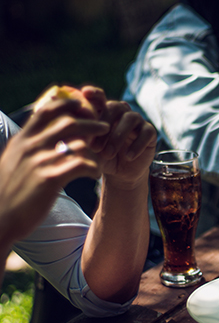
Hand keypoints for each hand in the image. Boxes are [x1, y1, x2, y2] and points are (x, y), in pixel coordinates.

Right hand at [0, 99, 108, 245]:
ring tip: (100, 158)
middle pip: (69, 123)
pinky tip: (95, 175)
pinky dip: (94, 169)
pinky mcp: (50, 179)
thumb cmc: (9, 192)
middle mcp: (31, 147)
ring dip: (95, 150)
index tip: (82, 104)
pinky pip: (82, 165)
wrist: (0, 218)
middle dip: (91, 123)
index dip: (67, 104)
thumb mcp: (12, 161)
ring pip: (80, 145)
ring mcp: (40, 162)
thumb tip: (41, 135)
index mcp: (22, 140)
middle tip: (105, 127)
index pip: (46, 110)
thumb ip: (27, 147)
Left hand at [87, 93, 156, 188]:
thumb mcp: (90, 148)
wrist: (121, 173)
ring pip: (130, 119)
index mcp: (105, 111)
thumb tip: (69, 129)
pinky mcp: (150, 132)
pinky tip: (128, 157)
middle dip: (104, 125)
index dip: (94, 94)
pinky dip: (136, 145)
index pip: (100, 98)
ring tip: (108, 154)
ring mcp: (137, 120)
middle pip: (115, 107)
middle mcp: (122, 112)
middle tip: (95, 147)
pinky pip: (145, 133)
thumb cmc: (102, 157)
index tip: (86, 93)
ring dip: (117, 137)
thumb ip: (82, 136)